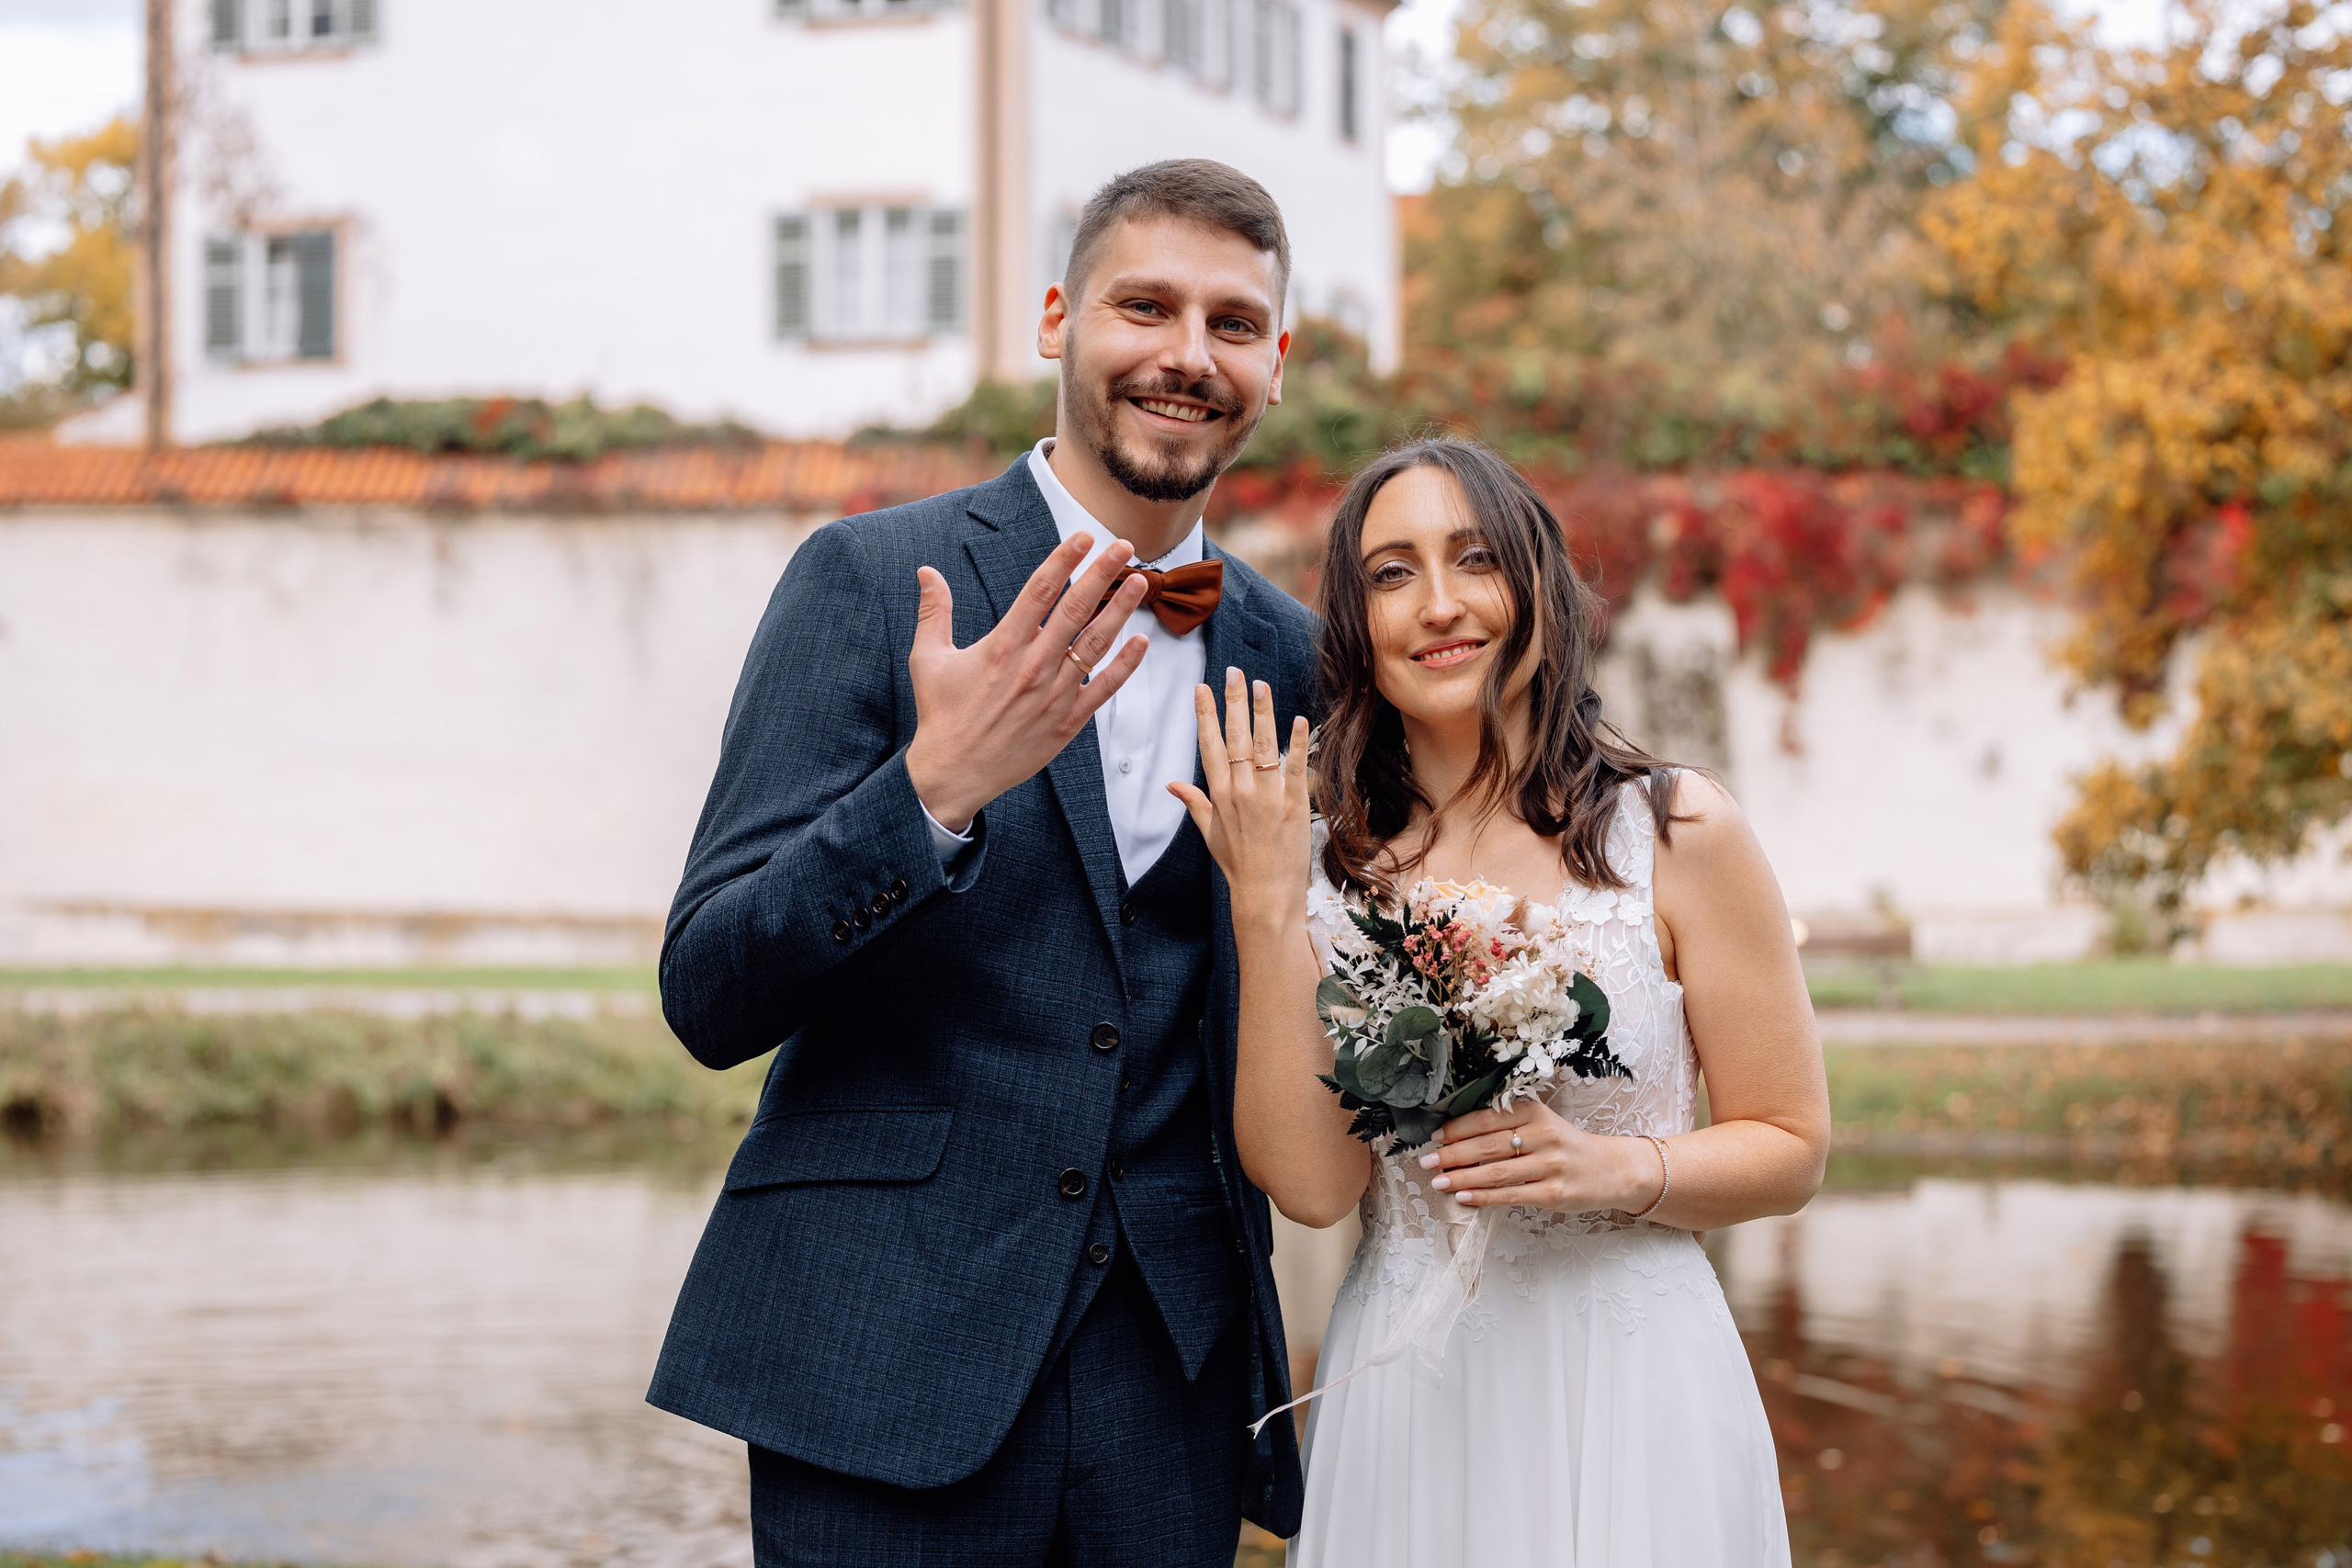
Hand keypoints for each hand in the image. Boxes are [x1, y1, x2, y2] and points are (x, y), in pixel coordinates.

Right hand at [904, 536, 1151, 830]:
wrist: (954, 772)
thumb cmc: (941, 714)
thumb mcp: (927, 659)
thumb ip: (933, 612)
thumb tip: (926, 572)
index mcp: (1002, 646)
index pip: (1039, 591)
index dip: (1064, 560)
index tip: (1084, 537)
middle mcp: (1032, 666)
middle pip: (1075, 609)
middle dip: (1101, 573)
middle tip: (1123, 544)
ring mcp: (1053, 695)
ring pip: (1094, 645)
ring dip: (1120, 611)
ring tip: (1140, 582)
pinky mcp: (1066, 723)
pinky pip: (1102, 690)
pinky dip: (1124, 666)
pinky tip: (1141, 642)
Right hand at [1169, 667, 1310, 930]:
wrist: (1265, 893)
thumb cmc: (1237, 864)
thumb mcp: (1209, 833)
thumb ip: (1193, 803)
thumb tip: (1171, 785)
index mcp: (1218, 795)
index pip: (1209, 745)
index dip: (1205, 715)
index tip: (1202, 688)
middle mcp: (1240, 791)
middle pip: (1235, 738)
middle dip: (1233, 702)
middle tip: (1234, 672)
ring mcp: (1267, 797)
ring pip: (1264, 746)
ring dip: (1262, 713)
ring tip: (1260, 684)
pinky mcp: (1293, 805)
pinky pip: (1294, 768)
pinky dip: (1297, 743)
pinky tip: (1298, 719)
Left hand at [1416, 1100, 1665, 1215]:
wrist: (1611, 1170)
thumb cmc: (1566, 1147)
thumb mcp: (1541, 1125)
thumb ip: (1507, 1127)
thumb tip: (1457, 1138)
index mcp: (1535, 1112)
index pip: (1488, 1118)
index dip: (1457, 1128)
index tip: (1435, 1136)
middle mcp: (1543, 1135)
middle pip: (1488, 1145)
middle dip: (1452, 1154)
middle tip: (1426, 1161)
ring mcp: (1550, 1165)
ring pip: (1496, 1172)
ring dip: (1462, 1178)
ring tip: (1438, 1182)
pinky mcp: (1554, 1193)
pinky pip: (1511, 1195)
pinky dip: (1484, 1197)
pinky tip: (1464, 1198)